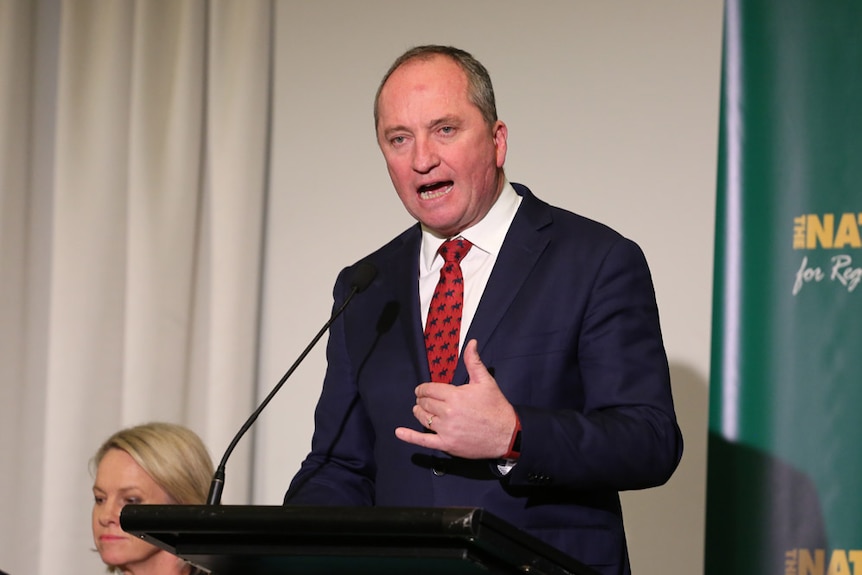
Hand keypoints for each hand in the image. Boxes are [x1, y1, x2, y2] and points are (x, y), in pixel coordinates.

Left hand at [395, 339, 517, 458]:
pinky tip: (399, 432)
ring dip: (419, 412)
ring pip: (423, 418)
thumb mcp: (486, 381)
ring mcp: (446, 430)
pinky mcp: (447, 444)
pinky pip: (423, 440)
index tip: (422, 390)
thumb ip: (473, 362)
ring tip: (419, 409)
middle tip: (423, 399)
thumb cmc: (496, 407)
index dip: (423, 389)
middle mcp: (448, 413)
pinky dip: (409, 436)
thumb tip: (471, 342)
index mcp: (455, 395)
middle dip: (422, 399)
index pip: (429, 389)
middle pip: (425, 403)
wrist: (507, 434)